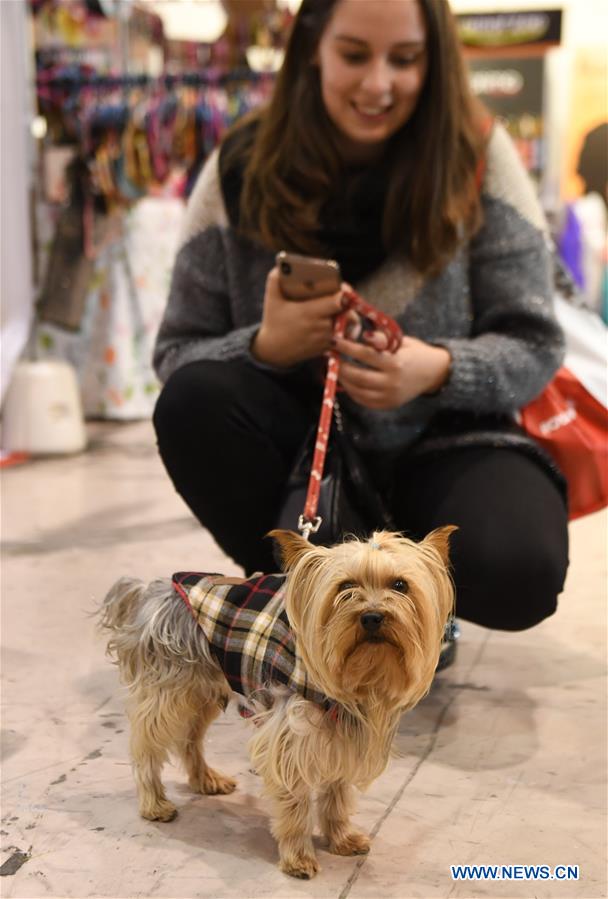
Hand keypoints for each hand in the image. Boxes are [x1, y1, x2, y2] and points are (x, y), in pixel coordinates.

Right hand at [251, 268, 344, 366]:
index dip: (344, 293)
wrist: (272, 351)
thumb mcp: (271, 299)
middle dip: (347, 304)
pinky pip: (342, 336)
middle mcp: (320, 327)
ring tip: (343, 308)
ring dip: (346, 316)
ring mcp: (325, 339)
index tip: (343, 287)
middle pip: (347, 313)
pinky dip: (342, 328)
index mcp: (309, 312)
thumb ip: (275, 279)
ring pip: (346, 325)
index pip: (338, 301)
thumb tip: (281, 265)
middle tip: (344, 297)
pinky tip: (338, 321)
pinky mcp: (326, 348)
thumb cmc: (273, 321)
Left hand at [334, 335, 450, 408]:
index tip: (333, 341)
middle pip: (357, 376)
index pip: (364, 355)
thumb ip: (381, 339)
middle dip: (340, 366)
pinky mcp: (388, 405)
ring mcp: (389, 396)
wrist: (434, 373)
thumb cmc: (414, 352)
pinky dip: (352, 391)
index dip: (346, 348)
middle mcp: (392, 382)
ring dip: (343, 379)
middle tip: (329, 357)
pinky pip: (364, 400)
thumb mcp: (401, 341)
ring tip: (335, 368)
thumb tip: (363, 335)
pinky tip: (347, 381)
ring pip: (357, 391)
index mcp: (396, 363)